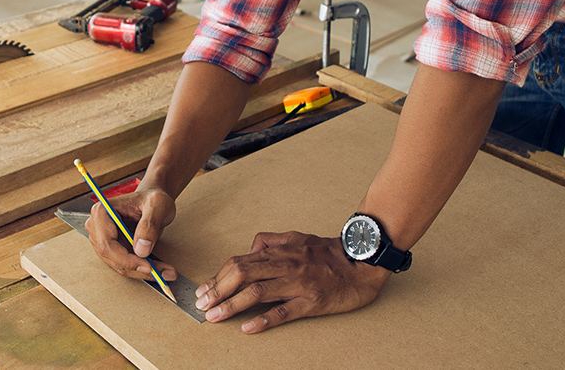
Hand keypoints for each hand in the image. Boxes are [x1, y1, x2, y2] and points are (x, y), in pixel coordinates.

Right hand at [85, 186, 178, 280]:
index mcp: (102, 212)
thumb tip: (141, 249)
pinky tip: (159, 269)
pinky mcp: (112, 249)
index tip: (147, 266)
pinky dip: (142, 269)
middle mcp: (97, 227)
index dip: (126, 259)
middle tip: (162, 273)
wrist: (153, 201)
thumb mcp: (157, 205)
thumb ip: (150, 224)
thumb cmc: (153, 198)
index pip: (107, 244)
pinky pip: (125, 265)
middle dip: (138, 268)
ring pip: (119, 265)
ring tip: (166, 271)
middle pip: (112, 257)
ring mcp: (102, 239)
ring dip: (142, 272)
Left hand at [197, 231, 386, 332]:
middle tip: (202, 304)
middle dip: (218, 290)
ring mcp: (298, 283)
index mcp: (280, 251)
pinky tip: (247, 327)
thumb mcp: (298, 237)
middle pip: (243, 274)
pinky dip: (263, 319)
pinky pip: (284, 311)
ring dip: (232, 305)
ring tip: (214, 316)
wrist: (362, 263)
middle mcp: (285, 265)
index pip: (240, 262)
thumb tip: (251, 248)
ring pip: (258, 292)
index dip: (219, 276)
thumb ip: (273, 241)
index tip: (204, 289)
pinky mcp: (312, 301)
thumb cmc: (329, 252)